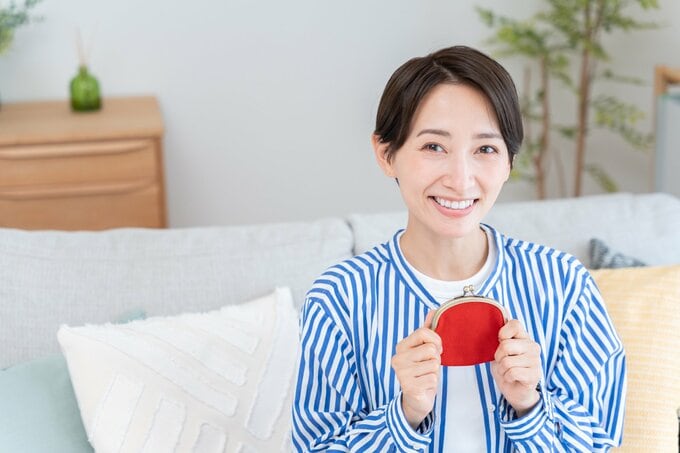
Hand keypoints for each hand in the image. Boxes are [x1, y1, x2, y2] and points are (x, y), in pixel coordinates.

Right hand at [391, 311, 441, 429]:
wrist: (417, 400)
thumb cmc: (422, 372)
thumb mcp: (424, 350)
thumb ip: (427, 331)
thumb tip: (433, 310)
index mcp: (401, 347)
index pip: (424, 332)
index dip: (436, 340)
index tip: (436, 350)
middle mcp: (398, 358)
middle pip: (431, 349)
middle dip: (436, 359)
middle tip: (428, 367)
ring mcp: (402, 373)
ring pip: (434, 365)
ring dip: (434, 372)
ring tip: (426, 377)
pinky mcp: (409, 387)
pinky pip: (433, 378)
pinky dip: (433, 383)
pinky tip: (424, 386)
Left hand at [491, 319, 541, 416]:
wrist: (513, 390)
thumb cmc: (505, 368)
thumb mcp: (499, 351)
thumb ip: (500, 339)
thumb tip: (497, 323)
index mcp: (524, 337)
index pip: (515, 324)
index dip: (502, 333)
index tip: (500, 342)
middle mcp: (533, 347)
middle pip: (506, 345)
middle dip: (498, 357)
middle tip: (502, 363)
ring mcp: (536, 361)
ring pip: (507, 361)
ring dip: (502, 370)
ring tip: (507, 372)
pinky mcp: (535, 375)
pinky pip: (512, 373)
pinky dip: (507, 377)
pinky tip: (512, 378)